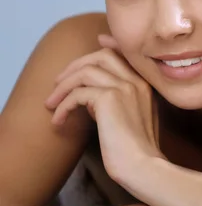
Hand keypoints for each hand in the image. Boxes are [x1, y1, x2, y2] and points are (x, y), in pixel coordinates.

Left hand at [45, 34, 162, 184]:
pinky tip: (59, 121)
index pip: (125, 52)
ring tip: (52, 104)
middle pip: (101, 55)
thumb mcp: (135, 118)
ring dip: (62, 87)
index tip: (98, 40)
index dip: (109, 44)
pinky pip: (77, 93)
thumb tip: (95, 93)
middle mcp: (137, 81)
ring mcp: (124, 87)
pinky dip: (63, 106)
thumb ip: (122, 100)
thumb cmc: (138, 150)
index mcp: (146, 84)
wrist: (143, 166)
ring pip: (84, 71)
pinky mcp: (109, 98)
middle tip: (58, 83)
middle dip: (75, 66)